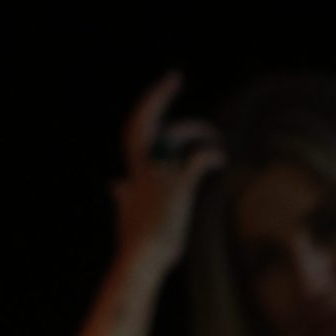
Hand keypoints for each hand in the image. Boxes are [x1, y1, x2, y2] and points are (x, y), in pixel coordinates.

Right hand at [110, 71, 225, 274]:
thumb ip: (122, 196)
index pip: (135, 133)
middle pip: (143, 123)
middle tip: (173, 77)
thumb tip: (114, 185)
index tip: (161, 94)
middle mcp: (143, 170)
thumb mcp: (128, 212)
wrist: (142, 258)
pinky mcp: (178, 188)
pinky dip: (210, 156)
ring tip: (214, 137)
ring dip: (197, 130)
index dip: (146, 111)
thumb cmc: (139, 241)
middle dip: (156, 97)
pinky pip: (196, 160)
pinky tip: (221, 160)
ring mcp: (159, 178)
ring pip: (175, 137)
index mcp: (134, 174)